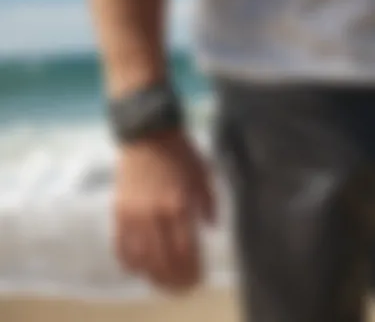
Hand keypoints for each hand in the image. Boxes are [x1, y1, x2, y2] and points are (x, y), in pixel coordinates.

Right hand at [114, 130, 214, 291]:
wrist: (148, 133)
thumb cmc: (181, 153)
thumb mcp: (203, 175)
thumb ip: (209, 204)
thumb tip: (211, 227)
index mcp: (179, 205)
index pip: (185, 252)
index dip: (191, 271)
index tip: (197, 278)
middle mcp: (155, 215)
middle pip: (162, 261)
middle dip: (174, 280)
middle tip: (181, 285)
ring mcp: (133, 214)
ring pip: (140, 259)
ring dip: (152, 275)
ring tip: (161, 279)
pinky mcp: (118, 210)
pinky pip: (120, 245)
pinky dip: (129, 261)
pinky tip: (138, 267)